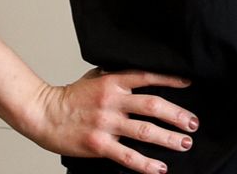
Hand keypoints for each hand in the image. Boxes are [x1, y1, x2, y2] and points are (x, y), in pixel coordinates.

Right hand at [25, 67, 198, 172]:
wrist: (43, 114)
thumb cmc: (70, 97)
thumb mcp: (95, 77)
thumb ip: (117, 75)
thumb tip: (141, 72)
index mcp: (112, 82)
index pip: (147, 76)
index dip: (171, 79)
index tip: (189, 83)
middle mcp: (112, 101)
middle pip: (153, 106)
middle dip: (178, 115)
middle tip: (193, 123)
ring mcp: (106, 124)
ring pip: (145, 132)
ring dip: (168, 138)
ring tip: (185, 143)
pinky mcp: (99, 145)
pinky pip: (127, 156)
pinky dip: (146, 163)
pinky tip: (160, 167)